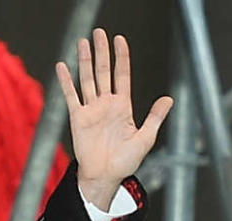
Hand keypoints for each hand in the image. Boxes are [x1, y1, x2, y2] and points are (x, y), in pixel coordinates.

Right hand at [55, 28, 172, 208]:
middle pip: (103, 72)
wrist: (105, 176)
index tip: (119, 40)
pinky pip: (71, 96)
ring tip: (83, 42)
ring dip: (84, 61)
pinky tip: (63, 66)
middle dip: (102, 52)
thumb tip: (169, 99)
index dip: (121, 58)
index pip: (122, 76)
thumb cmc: (125, 162)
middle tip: (100, 33)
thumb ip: (155, 117)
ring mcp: (91, 110)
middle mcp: (106, 104)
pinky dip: (66, 82)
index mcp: (123, 107)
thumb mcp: (145, 138)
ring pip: (87, 79)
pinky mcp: (78, 118)